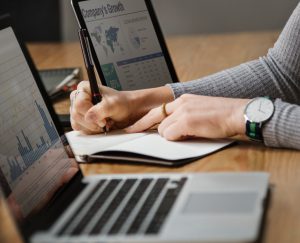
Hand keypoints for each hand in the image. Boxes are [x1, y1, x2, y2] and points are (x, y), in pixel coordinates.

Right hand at [70, 81, 134, 133]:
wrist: (126, 110)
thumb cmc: (120, 103)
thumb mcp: (113, 105)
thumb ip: (101, 110)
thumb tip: (88, 117)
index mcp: (84, 88)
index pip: (79, 104)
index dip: (90, 113)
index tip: (103, 119)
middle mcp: (78, 98)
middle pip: (76, 114)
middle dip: (92, 122)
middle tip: (105, 122)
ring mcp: (77, 109)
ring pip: (76, 123)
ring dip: (91, 127)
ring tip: (103, 123)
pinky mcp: (79, 119)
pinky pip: (79, 128)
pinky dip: (90, 130)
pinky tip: (99, 126)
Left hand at [126, 94, 249, 140]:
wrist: (239, 113)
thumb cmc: (223, 115)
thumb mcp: (199, 111)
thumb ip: (184, 117)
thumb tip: (172, 129)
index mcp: (184, 99)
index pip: (158, 110)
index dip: (144, 120)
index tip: (133, 126)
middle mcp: (181, 102)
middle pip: (156, 119)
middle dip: (144, 127)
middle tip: (131, 132)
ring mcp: (183, 111)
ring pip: (163, 129)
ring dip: (172, 136)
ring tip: (189, 134)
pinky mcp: (187, 121)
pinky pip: (170, 135)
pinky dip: (177, 138)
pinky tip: (191, 135)